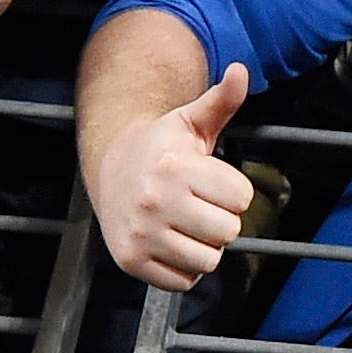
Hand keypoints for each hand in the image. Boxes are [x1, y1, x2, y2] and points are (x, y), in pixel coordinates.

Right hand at [95, 65, 254, 288]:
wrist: (110, 166)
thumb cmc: (161, 145)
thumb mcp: (191, 120)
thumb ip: (221, 100)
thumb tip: (241, 71)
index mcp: (175, 167)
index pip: (241, 198)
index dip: (233, 191)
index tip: (212, 181)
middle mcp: (154, 201)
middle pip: (228, 232)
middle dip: (221, 220)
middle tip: (199, 204)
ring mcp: (140, 234)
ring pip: (208, 260)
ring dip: (204, 246)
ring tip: (185, 223)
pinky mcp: (130, 260)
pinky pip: (183, 281)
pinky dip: (183, 267)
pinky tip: (170, 241)